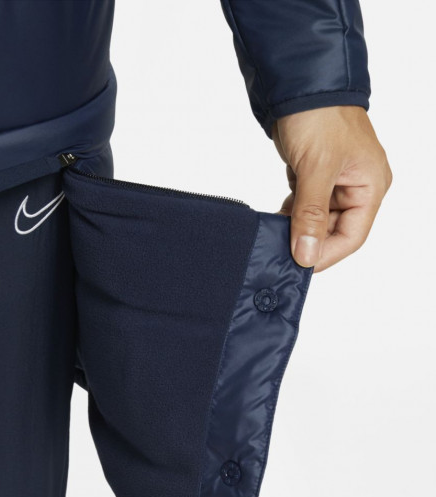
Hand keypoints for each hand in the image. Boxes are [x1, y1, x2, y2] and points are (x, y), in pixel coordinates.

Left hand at [271, 105, 391, 272]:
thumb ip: (310, 215)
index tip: (299, 265)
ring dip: (296, 230)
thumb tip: (306, 254)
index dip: (326, 254)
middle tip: (279, 253)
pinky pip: (304, 207)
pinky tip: (274, 220)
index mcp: (370, 186)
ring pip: (316, 221)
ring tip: (274, 238)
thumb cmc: (319, 117)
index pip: (352, 236)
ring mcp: (335, 183)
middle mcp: (357, 187)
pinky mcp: (314, 177)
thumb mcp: (315, 169)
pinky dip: (289, 215)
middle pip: (333, 231)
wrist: (299, 83)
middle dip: (307, 242)